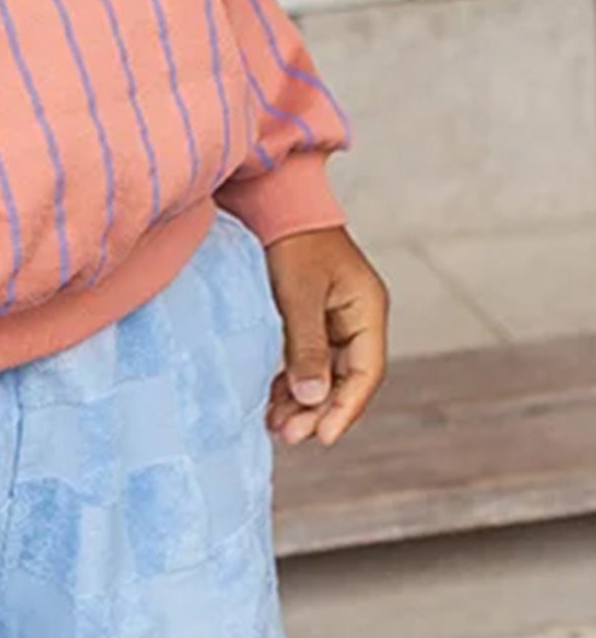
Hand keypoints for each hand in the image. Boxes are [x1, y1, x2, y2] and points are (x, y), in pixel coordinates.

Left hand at [264, 225, 388, 446]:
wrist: (275, 200)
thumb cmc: (292, 240)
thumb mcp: (300, 293)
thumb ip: (307, 345)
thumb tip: (313, 398)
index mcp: (367, 309)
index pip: (365, 372)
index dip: (345, 408)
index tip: (322, 436)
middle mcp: (356, 317)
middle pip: (344, 378)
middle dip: (318, 410)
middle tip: (288, 436)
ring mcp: (334, 318)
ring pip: (324, 373)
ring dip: (303, 401)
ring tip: (276, 426)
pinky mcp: (310, 316)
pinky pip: (307, 359)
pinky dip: (291, 381)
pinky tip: (271, 401)